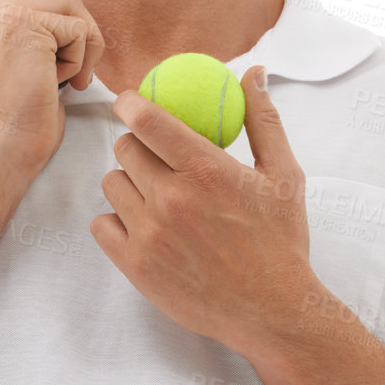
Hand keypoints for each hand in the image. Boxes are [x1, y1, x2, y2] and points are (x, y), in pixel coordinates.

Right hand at [0, 0, 105, 172]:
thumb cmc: (9, 126)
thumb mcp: (6, 71)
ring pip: (67, 1)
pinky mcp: (21, 24)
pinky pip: (77, 28)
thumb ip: (18, 41)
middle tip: (72, 74)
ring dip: (78, 42)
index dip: (53, 30)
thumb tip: (65, 24)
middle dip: (71, 30)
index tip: (50, 69)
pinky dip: (79, 60)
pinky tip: (57, 84)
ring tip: (65, 77)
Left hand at [91, 66, 314, 355]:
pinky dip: (116, 221)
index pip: (148, 120)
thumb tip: (253, 72)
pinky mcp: (135, 266)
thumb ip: (263, 119)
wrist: (272, 311)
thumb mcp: (284, 176)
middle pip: (125, 149)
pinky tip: (142, 225)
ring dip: (127, 183)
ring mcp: (150, 233)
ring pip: (111, 184)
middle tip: (154, 158)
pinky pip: (101, 224)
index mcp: (206, 170)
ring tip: (154, 197)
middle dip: (136, 146)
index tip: (129, 102)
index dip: (131, 103)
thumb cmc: (281, 242)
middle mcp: (172, 198)